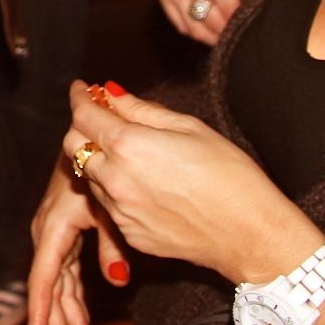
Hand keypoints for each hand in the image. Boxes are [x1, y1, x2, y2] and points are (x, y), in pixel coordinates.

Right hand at [27, 148, 129, 324]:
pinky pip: (65, 273)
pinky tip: (81, 319)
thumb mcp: (108, 204)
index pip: (45, 277)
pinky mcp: (66, 233)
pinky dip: (73, 298)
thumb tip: (118, 278)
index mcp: (54, 224)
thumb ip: (112, 243)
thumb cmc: (102, 165)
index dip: (42, 313)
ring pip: (59, 285)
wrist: (93, 135)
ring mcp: (56, 233)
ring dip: (68, 318)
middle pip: (51, 289)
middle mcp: (49, 231)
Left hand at [60, 80, 322, 284]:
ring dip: (99, 160)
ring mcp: (120, 211)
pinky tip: (145, 186)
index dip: (80, 97)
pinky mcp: (129, 234)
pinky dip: (115, 190)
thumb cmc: (231, 176)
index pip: (83, 115)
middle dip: (83, 128)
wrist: (250, 234)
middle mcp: (115, 180)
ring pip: (89, 177)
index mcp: (129, 146)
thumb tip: (112, 94)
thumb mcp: (189, 128)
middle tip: (103, 119)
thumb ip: (142, 110)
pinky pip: (108, 205)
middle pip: (74, 146)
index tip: (81, 89)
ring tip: (130, 154)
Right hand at [157, 0, 258, 43]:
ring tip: (222, 36)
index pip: (229, 8)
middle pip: (211, 20)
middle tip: (236, 34)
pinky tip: (205, 28)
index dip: (239, 21)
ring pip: (194, 28)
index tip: (246, 27)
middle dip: (226, 31)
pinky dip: (194, 31)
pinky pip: (179, 24)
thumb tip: (258, 9)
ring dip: (210, 37)